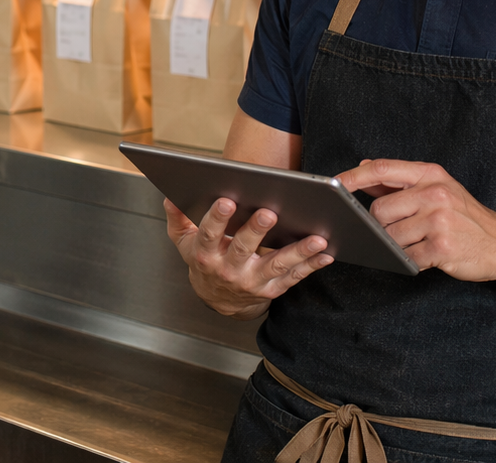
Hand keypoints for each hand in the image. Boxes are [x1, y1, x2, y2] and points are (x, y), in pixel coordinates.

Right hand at [165, 198, 333, 319]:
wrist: (217, 299)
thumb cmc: (203, 261)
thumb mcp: (183, 241)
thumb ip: (178, 218)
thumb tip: (170, 196)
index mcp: (205, 254)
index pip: (209, 235)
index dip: (216, 219)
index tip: (226, 201)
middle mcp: (228, 270)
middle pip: (243, 249)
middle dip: (256, 231)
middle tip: (269, 213)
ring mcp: (252, 281)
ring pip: (276, 265)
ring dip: (297, 252)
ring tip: (316, 238)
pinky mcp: (272, 289)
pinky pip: (293, 277)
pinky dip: (311, 266)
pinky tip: (326, 253)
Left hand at [336, 159, 495, 281]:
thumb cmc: (466, 217)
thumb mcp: (438, 188)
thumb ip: (399, 181)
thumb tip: (361, 167)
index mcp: (431, 174)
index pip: (380, 169)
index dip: (352, 177)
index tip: (333, 185)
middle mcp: (435, 193)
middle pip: (379, 210)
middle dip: (380, 226)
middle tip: (401, 231)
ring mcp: (439, 220)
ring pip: (389, 237)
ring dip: (397, 246)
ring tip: (419, 243)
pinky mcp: (442, 247)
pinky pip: (406, 257)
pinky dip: (411, 260)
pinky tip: (427, 256)